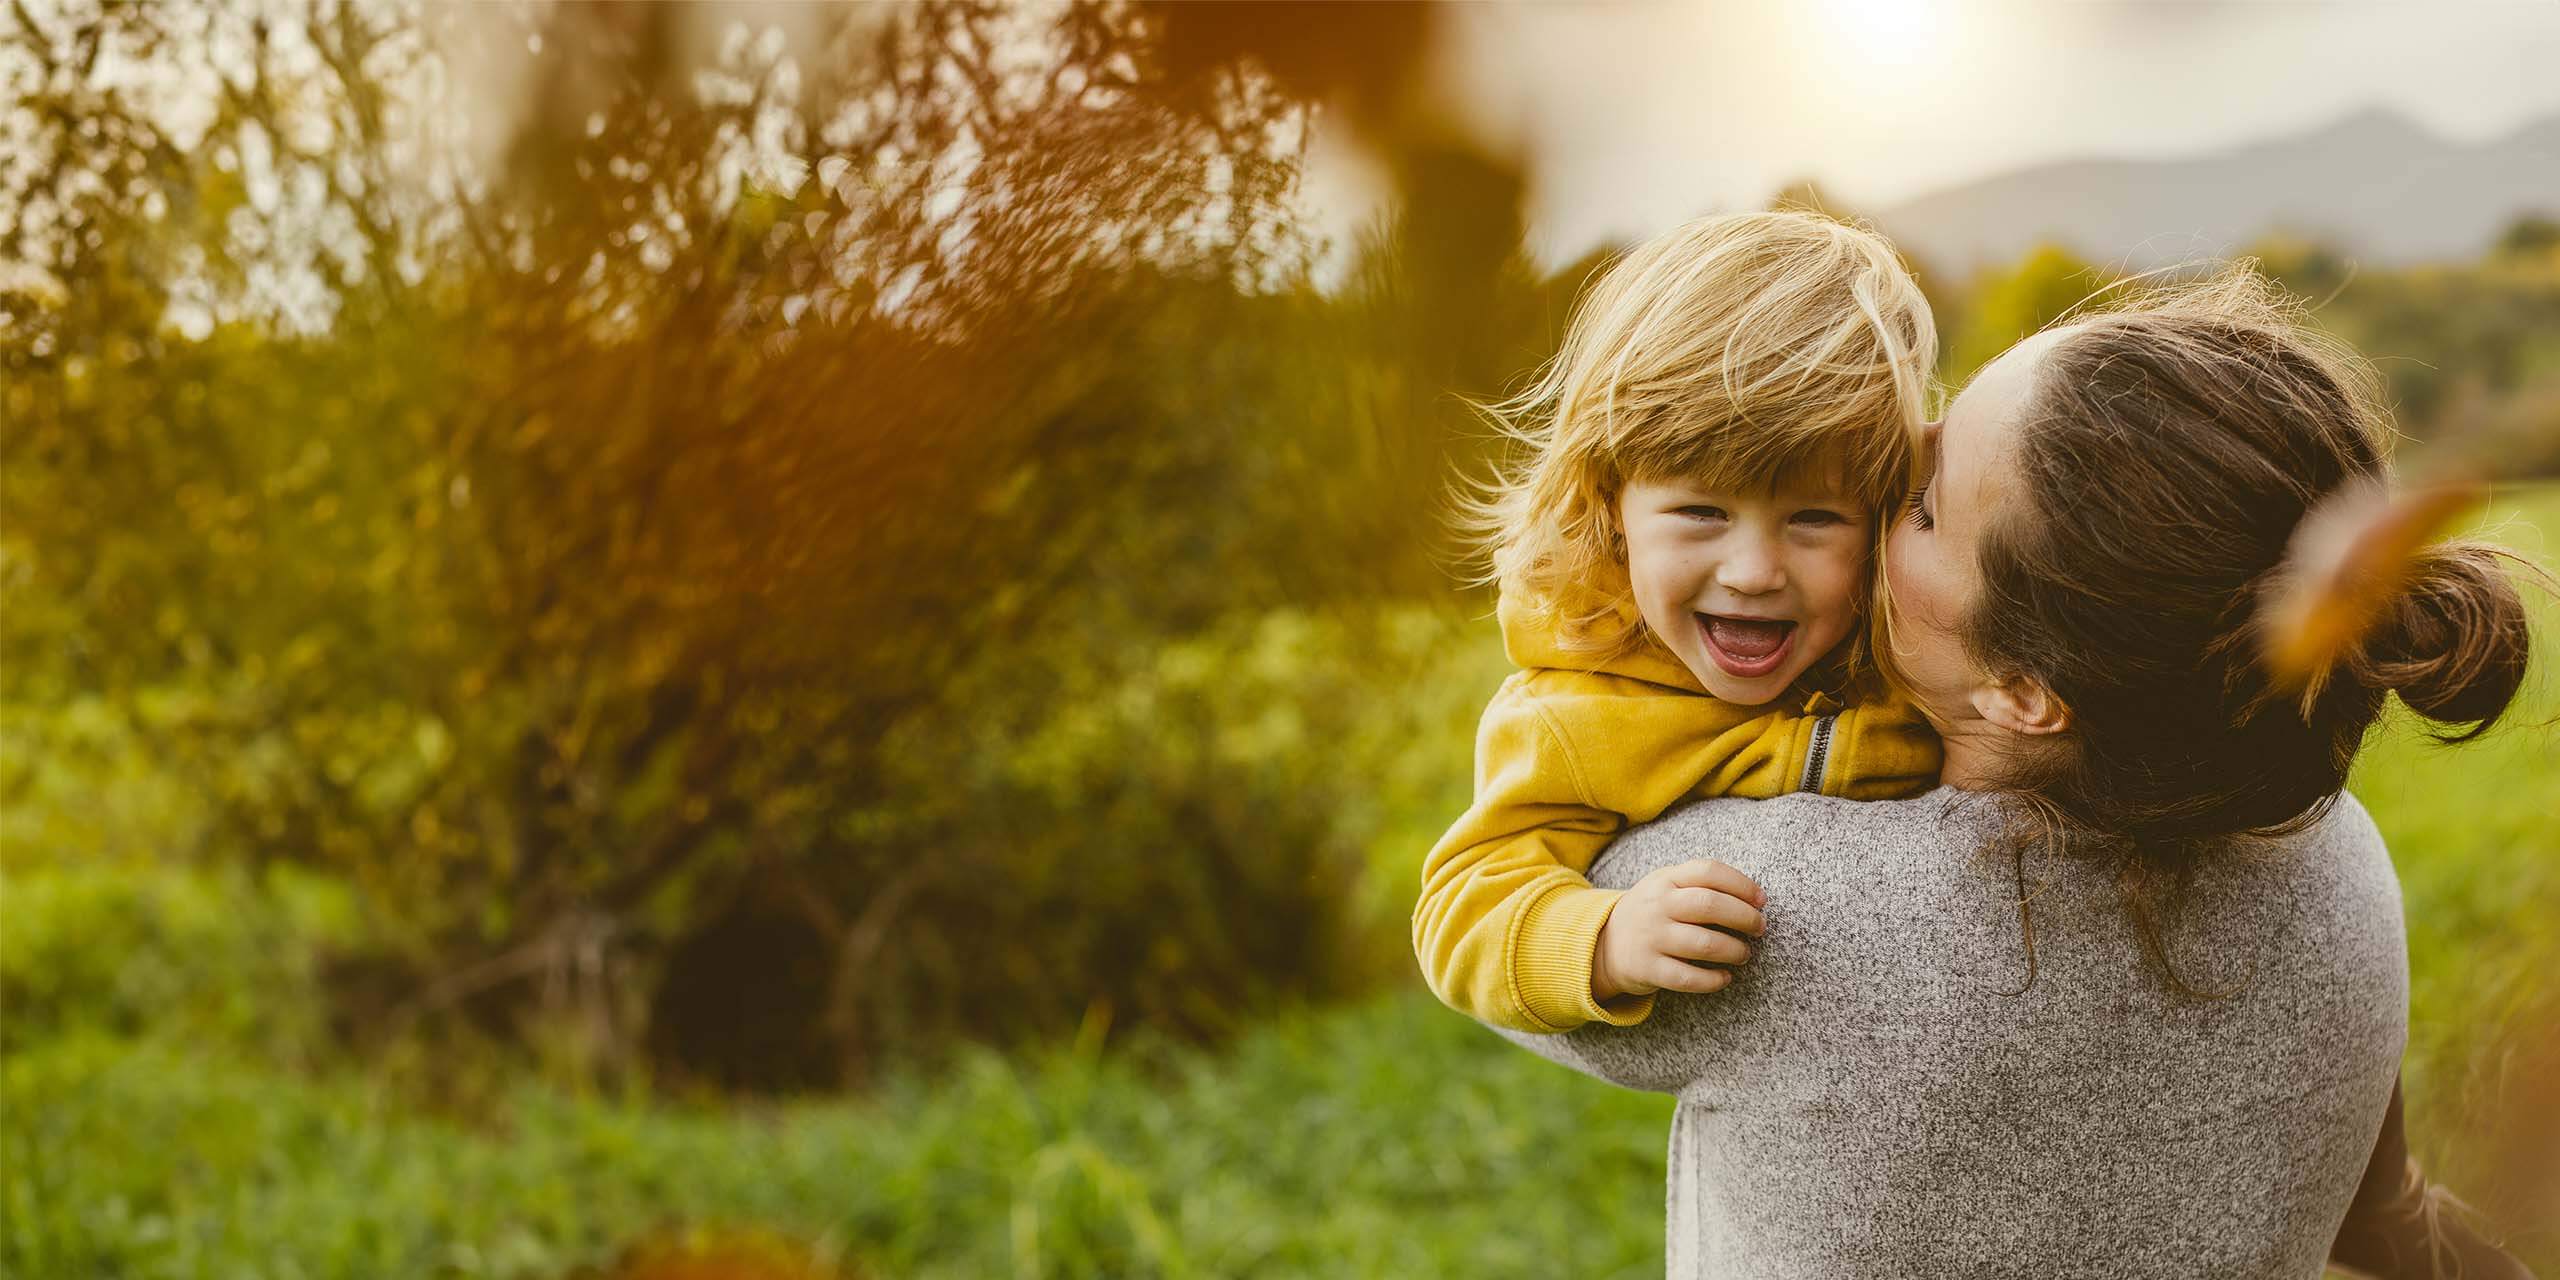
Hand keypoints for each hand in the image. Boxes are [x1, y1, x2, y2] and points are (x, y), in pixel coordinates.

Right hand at [1590, 858, 1766, 1002]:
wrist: (1604, 943)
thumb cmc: (1653, 912)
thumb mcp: (1666, 886)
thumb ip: (1701, 884)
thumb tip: (1753, 899)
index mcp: (1666, 879)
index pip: (1708, 871)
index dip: (1741, 884)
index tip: (1762, 900)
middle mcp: (1657, 906)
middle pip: (1710, 905)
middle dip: (1745, 917)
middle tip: (1759, 928)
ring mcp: (1651, 937)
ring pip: (1704, 944)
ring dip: (1734, 950)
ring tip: (1744, 954)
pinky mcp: (1648, 969)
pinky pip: (1688, 978)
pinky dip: (1713, 980)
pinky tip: (1725, 977)